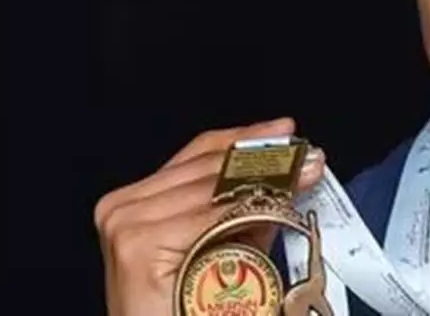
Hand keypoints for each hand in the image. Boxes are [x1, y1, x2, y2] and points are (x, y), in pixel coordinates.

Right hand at [94, 118, 325, 315]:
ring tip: (302, 175)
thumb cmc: (179, 312)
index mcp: (134, 201)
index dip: (244, 140)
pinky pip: (208, 220)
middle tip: (307, 156)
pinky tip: (278, 202)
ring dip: (263, 181)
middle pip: (207, 168)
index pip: (198, 154)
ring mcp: (126, 223)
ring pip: (212, 190)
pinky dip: (247, 210)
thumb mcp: (217, 251)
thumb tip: (286, 182)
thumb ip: (244, 215)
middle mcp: (123, 206)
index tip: (283, 132)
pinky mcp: (137, 245)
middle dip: (264, 160)